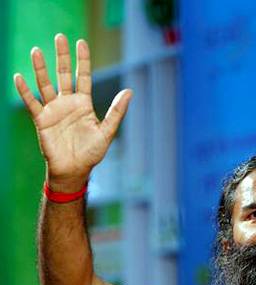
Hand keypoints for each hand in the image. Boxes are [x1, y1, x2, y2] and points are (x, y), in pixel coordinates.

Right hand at [13, 34, 131, 191]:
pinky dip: (25, 91)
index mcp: (83, 104)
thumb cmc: (91, 152)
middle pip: (63, 74)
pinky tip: (19, 77)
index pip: (83, 76)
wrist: (74, 170)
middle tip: (60, 36)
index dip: (82, 60)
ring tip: (37, 50)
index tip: (81, 42)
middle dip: (62, 57)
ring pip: (45, 84)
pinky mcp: (41, 120)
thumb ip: (117, 111)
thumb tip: (130, 91)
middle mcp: (67, 103)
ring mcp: (53, 110)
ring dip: (41, 68)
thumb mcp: (107, 131)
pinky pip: (31, 103)